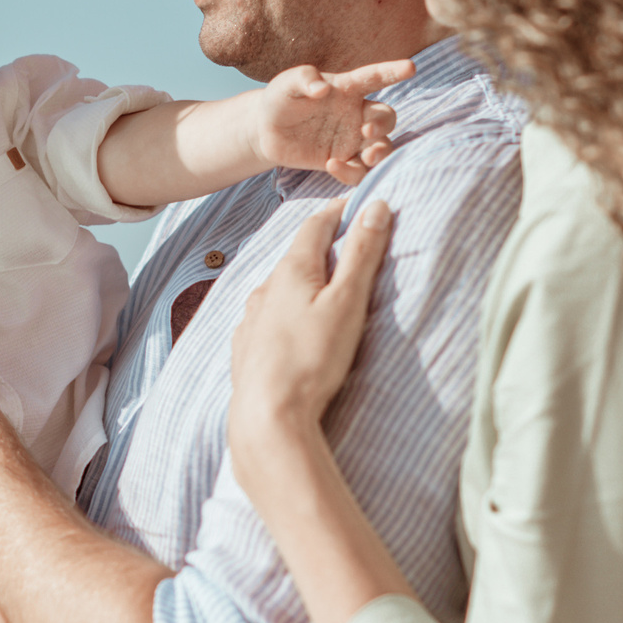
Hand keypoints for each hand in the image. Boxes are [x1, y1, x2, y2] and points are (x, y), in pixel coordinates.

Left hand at [229, 196, 395, 447]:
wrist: (267, 416)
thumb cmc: (312, 359)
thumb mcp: (348, 302)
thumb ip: (362, 254)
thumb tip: (375, 208)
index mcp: (292, 270)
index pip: (317, 225)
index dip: (341, 211)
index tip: (362, 205)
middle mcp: (265, 288)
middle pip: (298, 255)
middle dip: (324, 247)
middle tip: (351, 244)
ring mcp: (252, 318)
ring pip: (280, 288)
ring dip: (304, 281)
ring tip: (327, 288)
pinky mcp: (247, 347)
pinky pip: (268, 317)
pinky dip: (287, 311)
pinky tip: (295, 325)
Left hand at [249, 59, 408, 184]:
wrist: (266, 131)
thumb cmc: (281, 99)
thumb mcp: (286, 84)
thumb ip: (304, 79)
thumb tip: (322, 88)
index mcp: (348, 89)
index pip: (375, 77)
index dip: (392, 71)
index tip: (410, 67)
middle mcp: (357, 114)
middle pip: (387, 119)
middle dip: (384, 125)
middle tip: (367, 130)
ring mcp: (352, 139)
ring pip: (382, 148)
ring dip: (381, 153)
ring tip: (368, 157)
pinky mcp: (344, 161)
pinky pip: (359, 171)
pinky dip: (351, 172)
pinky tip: (330, 165)